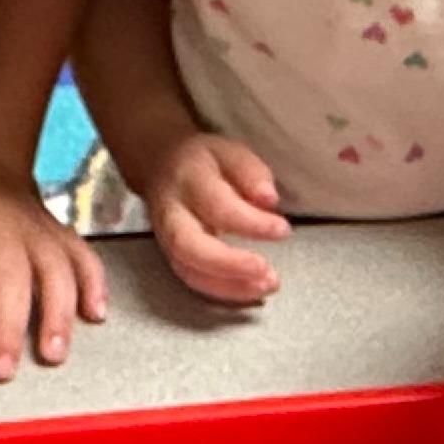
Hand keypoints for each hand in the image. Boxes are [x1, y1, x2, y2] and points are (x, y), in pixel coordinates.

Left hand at [0, 149, 107, 379]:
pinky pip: (85, 257)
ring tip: (52, 354)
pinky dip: (95, 286)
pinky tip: (94, 316)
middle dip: (7, 326)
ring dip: (57, 313)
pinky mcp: (62, 234)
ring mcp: (37, 229)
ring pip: (55, 270)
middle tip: (2, 370)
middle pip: (9, 278)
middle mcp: (0, 226)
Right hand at [143, 128, 289, 304]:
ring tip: (265, 286)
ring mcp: (167, 240)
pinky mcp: (172, 257)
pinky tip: (251, 290)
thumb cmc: (205, 162)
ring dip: (229, 285)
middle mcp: (172, 213)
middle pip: (190, 246)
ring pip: (189, 270)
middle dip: (229, 264)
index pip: (218, 206)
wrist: (161, 166)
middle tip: (267, 273)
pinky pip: (194, 280)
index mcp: (190, 181)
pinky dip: (223, 291)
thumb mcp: (231, 152)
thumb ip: (251, 173)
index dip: (251, 223)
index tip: (282, 230)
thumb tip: (269, 199)